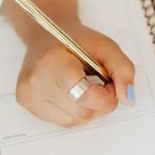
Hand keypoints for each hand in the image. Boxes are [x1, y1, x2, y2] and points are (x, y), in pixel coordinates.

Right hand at [16, 21, 134, 126]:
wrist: (46, 34)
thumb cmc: (77, 40)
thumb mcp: (106, 46)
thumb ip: (123, 70)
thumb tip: (128, 99)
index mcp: (52, 62)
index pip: (85, 96)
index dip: (106, 95)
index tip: (109, 82)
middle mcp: (35, 82)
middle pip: (82, 112)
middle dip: (99, 102)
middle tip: (99, 82)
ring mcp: (28, 96)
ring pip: (73, 121)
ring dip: (88, 108)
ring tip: (84, 85)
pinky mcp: (27, 105)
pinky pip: (63, 121)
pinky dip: (74, 110)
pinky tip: (72, 92)